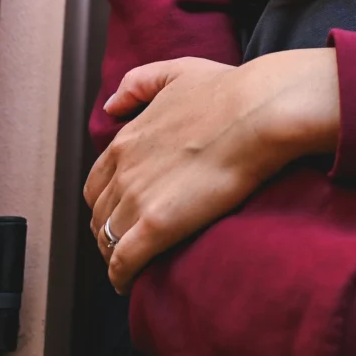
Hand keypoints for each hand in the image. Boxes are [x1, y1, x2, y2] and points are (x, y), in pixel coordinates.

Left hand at [84, 49, 340, 289]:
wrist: (258, 112)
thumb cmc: (229, 92)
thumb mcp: (177, 71)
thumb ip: (139, 83)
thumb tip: (111, 105)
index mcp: (126, 140)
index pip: (97, 183)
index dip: (106, 203)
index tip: (120, 213)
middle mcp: (124, 170)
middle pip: (100, 214)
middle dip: (108, 231)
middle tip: (125, 244)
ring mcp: (137, 199)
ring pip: (108, 239)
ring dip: (114, 255)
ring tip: (131, 267)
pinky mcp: (157, 225)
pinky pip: (124, 261)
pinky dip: (121, 276)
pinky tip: (128, 283)